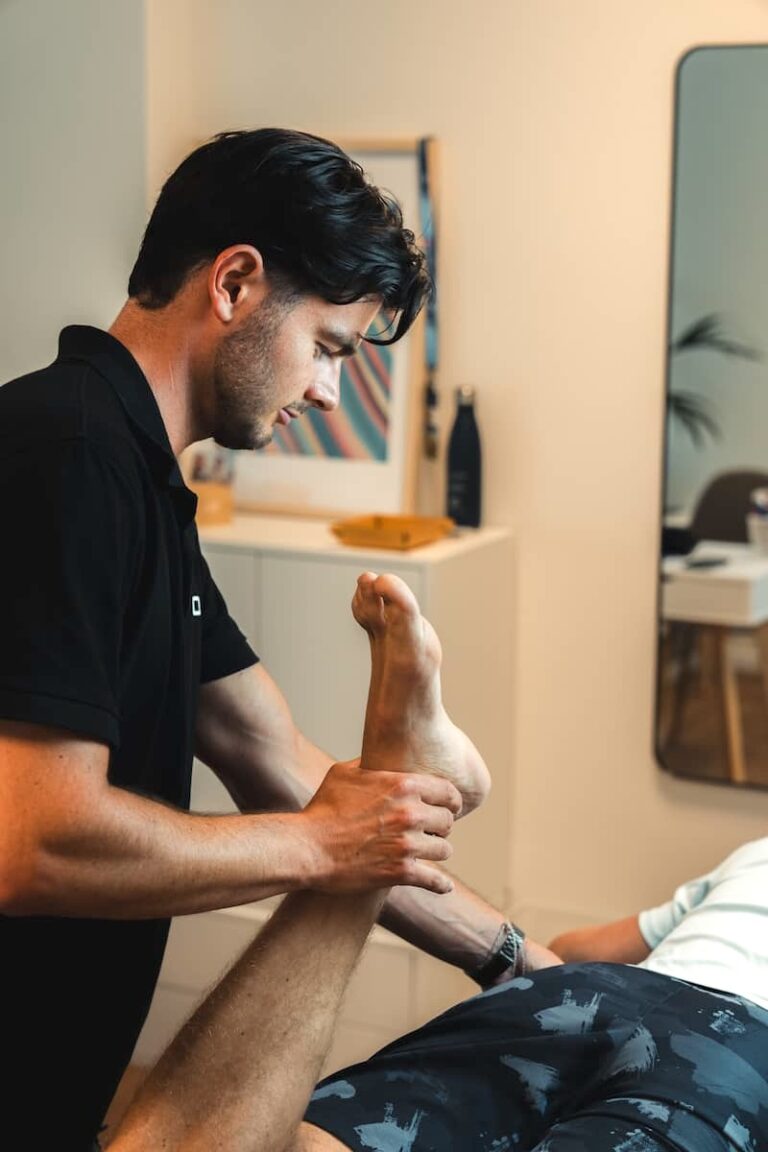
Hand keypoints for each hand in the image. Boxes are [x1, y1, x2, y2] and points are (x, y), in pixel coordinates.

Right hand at [297, 759, 461, 895]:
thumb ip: (370, 763)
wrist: (307, 847)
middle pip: (448, 822)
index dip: (450, 801)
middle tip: (432, 831)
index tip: (446, 808)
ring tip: (427, 853)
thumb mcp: (344, 774)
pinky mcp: (400, 872)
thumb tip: (379, 755)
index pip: (448, 792)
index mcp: (402, 785)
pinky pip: (434, 880)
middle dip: (440, 827)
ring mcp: (407, 844)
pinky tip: (443, 886)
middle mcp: (410, 813)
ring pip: (444, 850)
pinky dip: (439, 884)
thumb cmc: (322, 808)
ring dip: (436, 852)